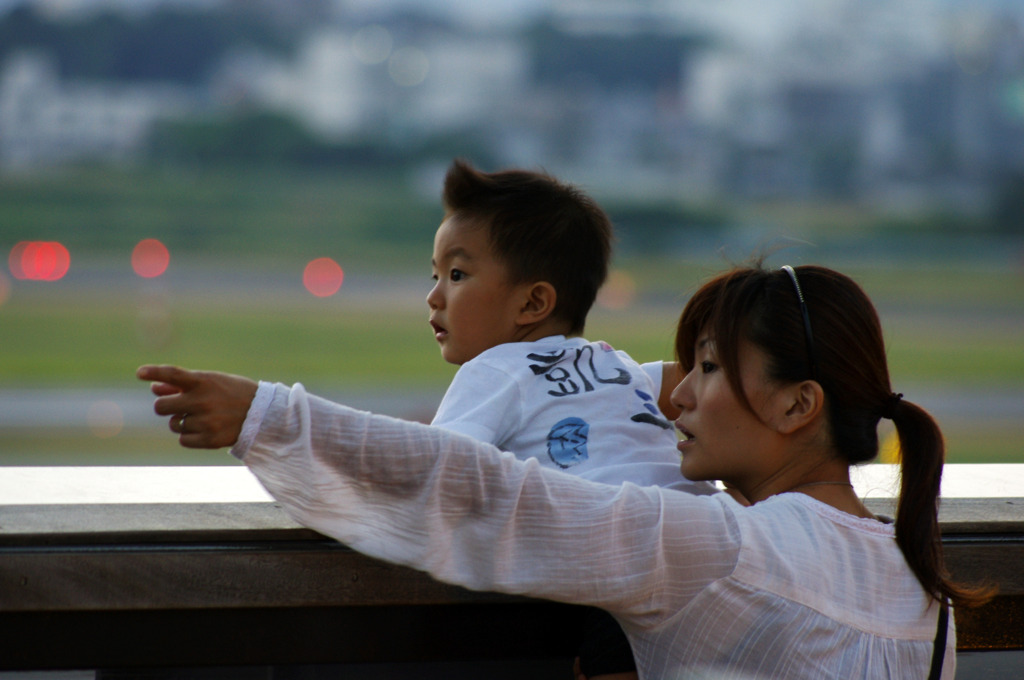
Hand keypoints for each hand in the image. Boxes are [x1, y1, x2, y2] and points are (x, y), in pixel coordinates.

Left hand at [137, 364, 257, 448]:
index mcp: (203, 381)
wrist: (262, 415)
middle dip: (166, 407)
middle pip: (161, 406)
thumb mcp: (212, 383)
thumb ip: (182, 385)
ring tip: (201, 417)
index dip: (154, 372)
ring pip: (174, 424)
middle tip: (177, 406)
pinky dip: (190, 436)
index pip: (172, 373)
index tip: (139, 373)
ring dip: (181, 422)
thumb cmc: (233, 394)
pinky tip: (205, 429)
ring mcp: (205, 421)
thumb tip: (154, 388)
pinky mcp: (209, 439)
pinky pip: (183, 440)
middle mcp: (202, 400)